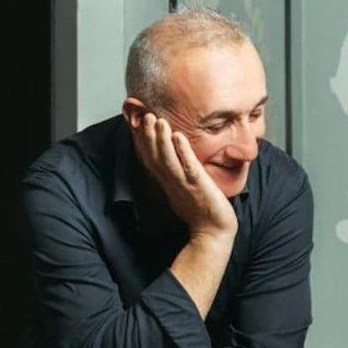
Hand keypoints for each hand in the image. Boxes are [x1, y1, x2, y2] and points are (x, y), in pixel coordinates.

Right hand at [129, 112, 236, 239]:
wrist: (213, 233)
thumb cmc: (201, 212)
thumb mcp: (184, 190)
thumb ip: (177, 176)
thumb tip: (174, 162)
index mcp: (167, 182)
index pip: (150, 157)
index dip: (142, 140)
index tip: (134, 122)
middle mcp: (172, 181)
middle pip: (154, 155)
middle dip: (147, 135)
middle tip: (142, 114)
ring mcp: (184, 183)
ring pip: (167, 159)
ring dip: (160, 139)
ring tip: (156, 119)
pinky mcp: (198, 185)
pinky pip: (188, 166)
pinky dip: (182, 151)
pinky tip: (178, 136)